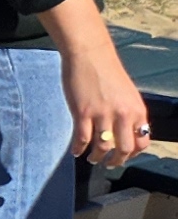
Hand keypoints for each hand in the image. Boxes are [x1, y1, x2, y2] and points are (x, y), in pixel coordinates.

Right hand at [47, 0, 152, 169]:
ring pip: (102, 147)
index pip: (142, 142)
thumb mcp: (127, 94)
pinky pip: (82, 139)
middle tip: (109, 163)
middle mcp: (123, 115)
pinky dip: (78, 149)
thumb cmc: (107, 71)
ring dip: (97, 157)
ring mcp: (102, 114)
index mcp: (137, 110)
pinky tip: (76, 151)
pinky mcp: (82, 113)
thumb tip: (124, 133)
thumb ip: (128, 114)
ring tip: (92, 158)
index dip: (133, 153)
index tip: (124, 156)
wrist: (90, 55)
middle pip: (124, 149)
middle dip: (116, 161)